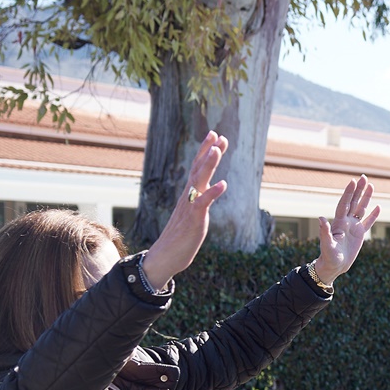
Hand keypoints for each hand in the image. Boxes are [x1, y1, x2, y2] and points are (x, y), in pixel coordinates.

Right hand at [142, 131, 227, 289]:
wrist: (167, 256)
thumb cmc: (181, 236)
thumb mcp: (194, 213)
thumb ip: (201, 199)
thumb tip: (210, 187)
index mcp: (189, 194)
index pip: (198, 167)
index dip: (206, 151)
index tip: (216, 135)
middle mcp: (188, 196)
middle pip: (198, 168)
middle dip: (208, 150)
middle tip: (217, 134)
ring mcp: (190, 206)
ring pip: (199, 181)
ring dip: (209, 164)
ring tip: (218, 149)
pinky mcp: (193, 219)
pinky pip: (203, 203)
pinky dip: (213, 193)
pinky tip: (223, 184)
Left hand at [313, 175, 380, 284]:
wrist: (334, 266)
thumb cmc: (329, 256)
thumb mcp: (327, 244)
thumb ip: (325, 232)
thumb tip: (321, 218)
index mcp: (339, 222)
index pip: (344, 204)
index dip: (348, 193)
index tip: (353, 181)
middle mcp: (346, 222)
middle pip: (354, 202)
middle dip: (358, 190)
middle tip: (363, 177)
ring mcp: (353, 227)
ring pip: (361, 209)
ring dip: (366, 198)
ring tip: (371, 186)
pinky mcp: (360, 234)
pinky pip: (368, 222)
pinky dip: (373, 215)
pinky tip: (378, 206)